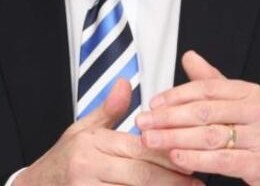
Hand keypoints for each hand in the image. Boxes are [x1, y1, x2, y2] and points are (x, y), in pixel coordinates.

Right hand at [16, 78, 204, 185]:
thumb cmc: (62, 160)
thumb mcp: (81, 131)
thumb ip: (108, 111)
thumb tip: (125, 84)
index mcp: (92, 144)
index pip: (139, 148)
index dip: (168, 154)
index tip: (191, 157)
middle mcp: (89, 168)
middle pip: (141, 175)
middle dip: (173, 180)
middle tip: (197, 181)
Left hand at [137, 51, 259, 185]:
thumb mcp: (242, 104)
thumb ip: (213, 82)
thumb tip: (189, 56)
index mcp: (250, 93)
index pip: (206, 89)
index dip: (176, 96)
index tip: (152, 104)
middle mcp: (258, 111)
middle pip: (204, 112)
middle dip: (168, 118)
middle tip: (143, 123)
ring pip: (209, 136)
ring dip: (175, 138)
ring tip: (151, 141)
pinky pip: (221, 161)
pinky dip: (195, 159)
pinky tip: (176, 158)